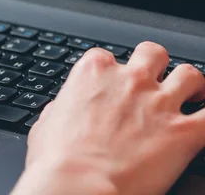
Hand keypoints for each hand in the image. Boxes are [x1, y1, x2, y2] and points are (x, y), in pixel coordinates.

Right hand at [12, 42, 204, 194]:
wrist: (78, 185)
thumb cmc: (56, 159)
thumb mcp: (46, 123)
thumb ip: (62, 108)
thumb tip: (63, 111)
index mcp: (94, 72)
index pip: (106, 56)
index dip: (110, 73)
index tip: (110, 87)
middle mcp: (130, 80)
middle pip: (153, 54)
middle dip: (155, 66)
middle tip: (154, 82)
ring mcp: (159, 103)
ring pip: (190, 75)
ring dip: (191, 87)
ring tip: (192, 98)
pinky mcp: (183, 132)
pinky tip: (204, 125)